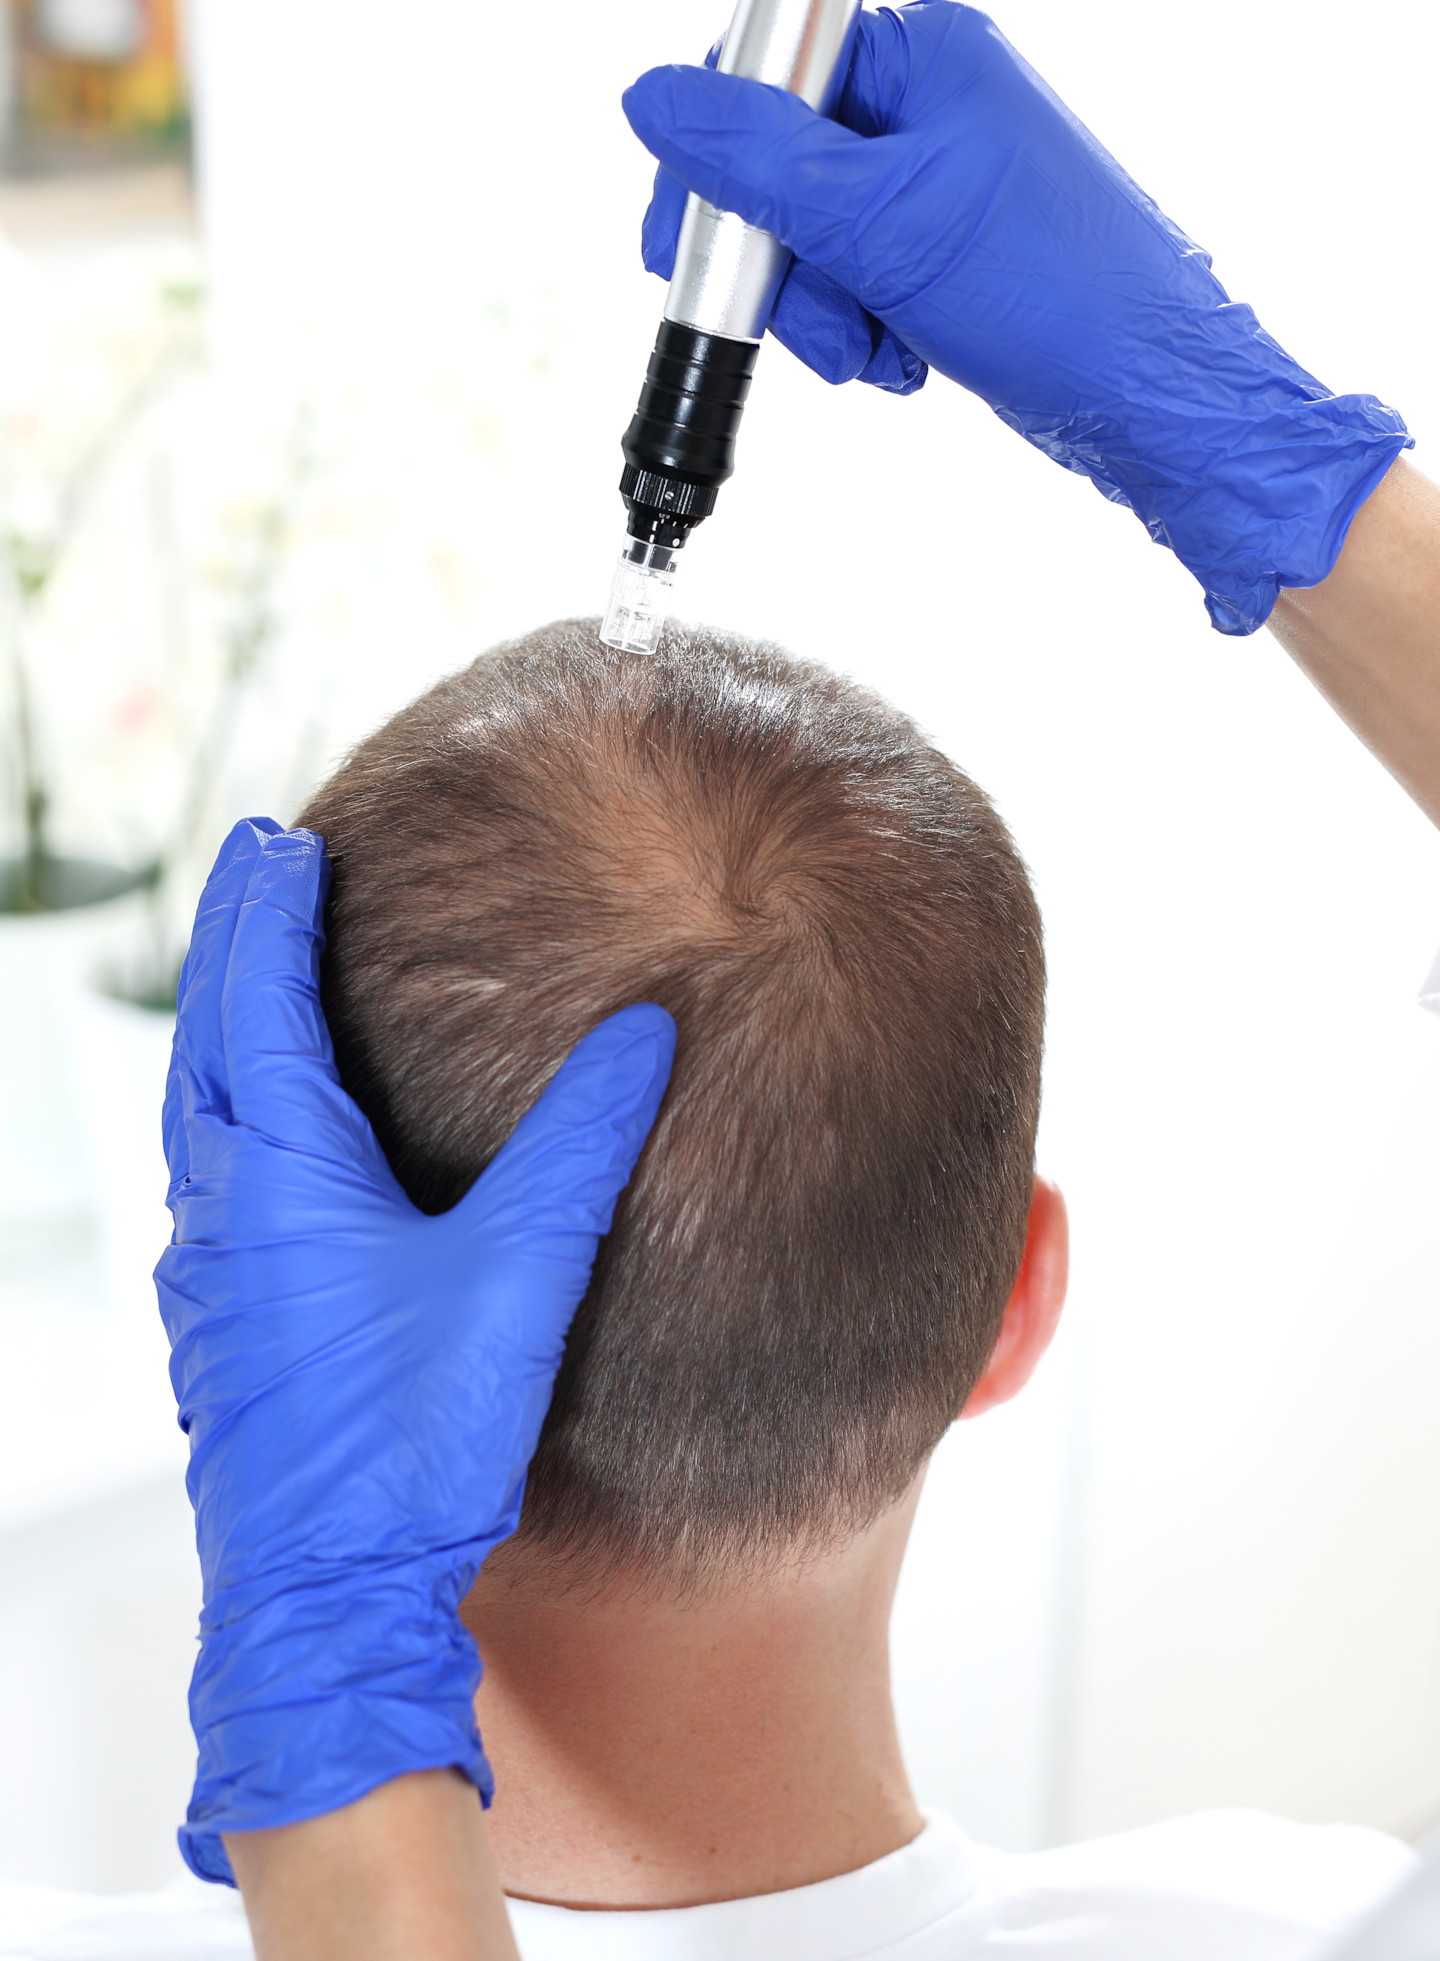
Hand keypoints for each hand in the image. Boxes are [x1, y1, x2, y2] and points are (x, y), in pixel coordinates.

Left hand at [156, 819, 674, 1885]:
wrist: (325, 1598)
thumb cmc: (414, 1445)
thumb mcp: (522, 1273)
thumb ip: (581, 1142)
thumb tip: (644, 1029)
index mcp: (280, 1174)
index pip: (257, 1000)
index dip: (270, 911)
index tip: (284, 840)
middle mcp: (222, 1209)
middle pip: (207, 1038)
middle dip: (232, 942)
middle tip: (259, 868)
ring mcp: (206, 1272)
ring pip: (196, 1110)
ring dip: (222, 1026)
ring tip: (257, 972)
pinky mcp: (217, 1324)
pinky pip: (206, 1176)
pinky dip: (225, 1108)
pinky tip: (269, 1133)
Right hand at [627, 0, 1409, 633]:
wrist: (1155, 403)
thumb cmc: (1055, 298)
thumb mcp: (880, 222)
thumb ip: (754, 160)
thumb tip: (652, 98)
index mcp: (927, 52)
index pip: (764, 73)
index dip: (715, 166)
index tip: (690, 247)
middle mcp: (934, 103)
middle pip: (778, 166)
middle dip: (778, 261)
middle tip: (789, 318)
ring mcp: (943, 180)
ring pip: (812, 237)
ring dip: (822, 311)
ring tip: (873, 352)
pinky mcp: (949, 251)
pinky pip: (857, 280)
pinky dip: (862, 331)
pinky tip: (904, 360)